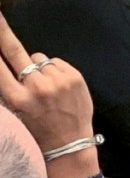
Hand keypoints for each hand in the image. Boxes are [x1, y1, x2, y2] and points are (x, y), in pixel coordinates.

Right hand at [0, 13, 92, 152]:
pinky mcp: (74, 76)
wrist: (70, 144)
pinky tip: (57, 86)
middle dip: (2, 32)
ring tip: (44, 87)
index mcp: (16, 99)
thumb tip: (7, 66)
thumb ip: (10, 89)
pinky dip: (54, 70)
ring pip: (39, 59)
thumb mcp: (16, 113)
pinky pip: (56, 62)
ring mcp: (57, 81)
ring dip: (38, 67)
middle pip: (15, 52)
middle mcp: (36, 88)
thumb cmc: (38, 130)